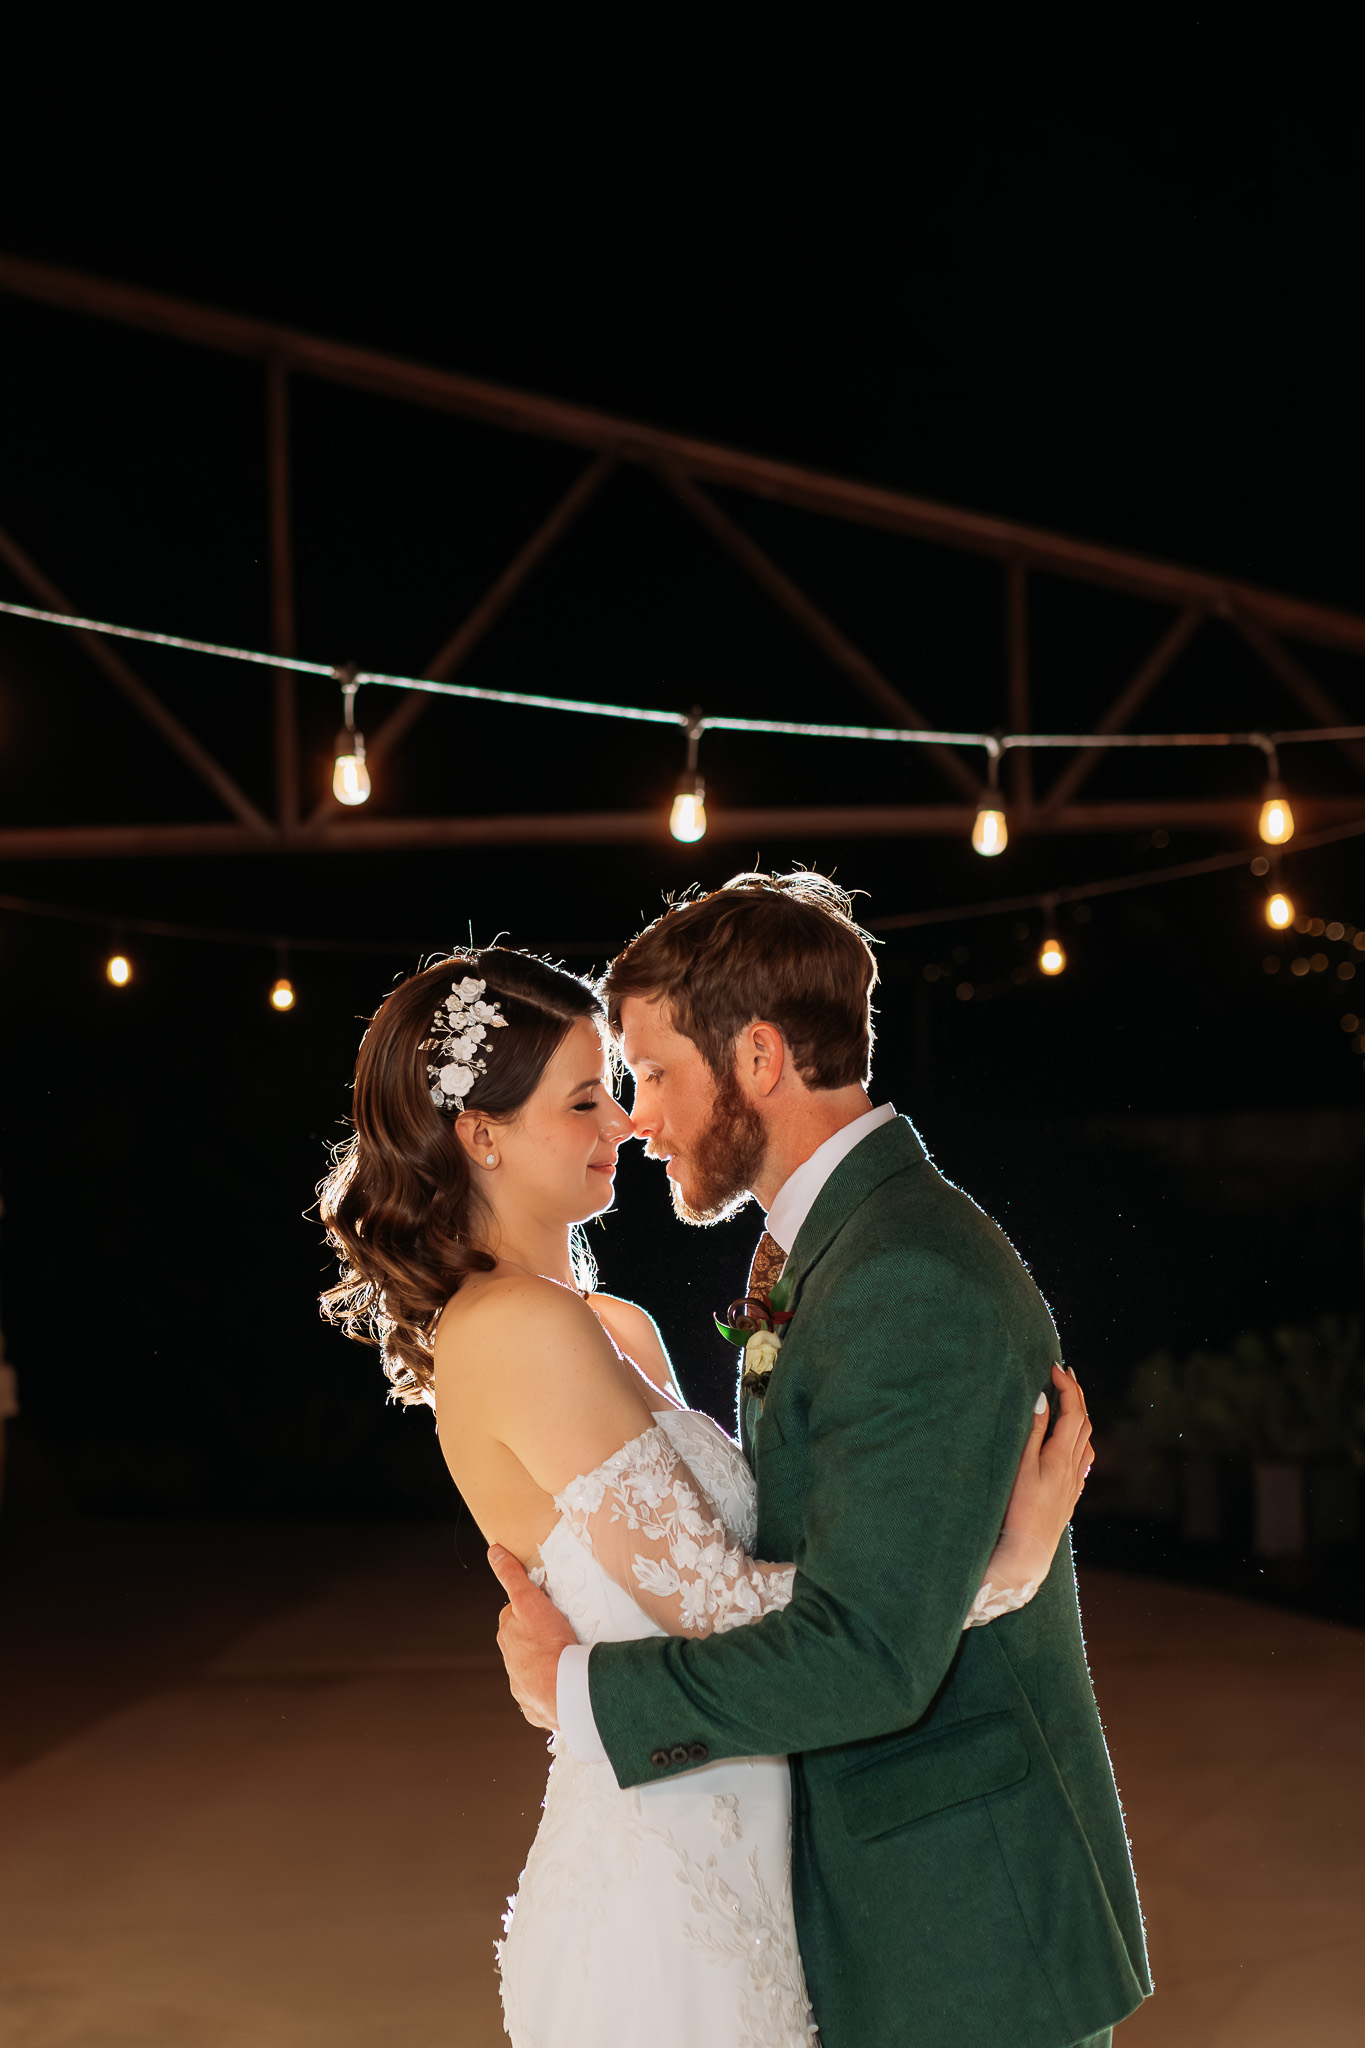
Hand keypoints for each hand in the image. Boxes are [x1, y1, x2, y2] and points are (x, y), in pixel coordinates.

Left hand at [489, 1544, 576, 1730]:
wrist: (564, 1689)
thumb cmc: (549, 1644)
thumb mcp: (530, 1600)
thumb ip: (512, 1576)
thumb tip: (494, 1552)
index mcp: (507, 1636)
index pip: (513, 1616)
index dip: (530, 1609)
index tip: (546, 1609)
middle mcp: (510, 1663)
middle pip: (522, 1644)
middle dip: (536, 1638)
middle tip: (561, 1632)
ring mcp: (523, 1688)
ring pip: (532, 1671)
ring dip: (544, 1665)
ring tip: (567, 1659)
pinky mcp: (537, 1709)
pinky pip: (543, 1696)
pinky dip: (552, 1690)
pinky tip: (566, 1684)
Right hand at [1002, 1363, 1093, 1552]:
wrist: (1029, 1552)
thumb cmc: (1018, 1510)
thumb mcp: (1020, 1467)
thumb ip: (1033, 1432)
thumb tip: (1043, 1399)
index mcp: (1062, 1456)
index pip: (1073, 1411)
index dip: (1067, 1386)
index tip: (1055, 1367)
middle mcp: (1074, 1467)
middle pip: (1084, 1422)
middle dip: (1076, 1394)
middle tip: (1064, 1374)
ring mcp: (1075, 1482)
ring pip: (1087, 1440)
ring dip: (1080, 1415)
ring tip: (1067, 1401)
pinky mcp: (1071, 1494)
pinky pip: (1084, 1458)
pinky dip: (1080, 1439)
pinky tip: (1071, 1442)